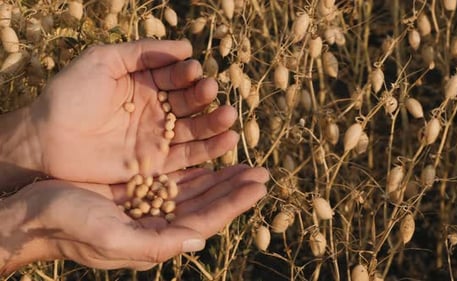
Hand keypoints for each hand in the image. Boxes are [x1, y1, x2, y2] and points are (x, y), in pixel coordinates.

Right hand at [0, 165, 267, 273]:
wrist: (33, 213)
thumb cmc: (68, 225)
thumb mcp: (109, 237)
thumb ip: (155, 245)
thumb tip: (198, 240)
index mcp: (155, 240)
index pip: (206, 221)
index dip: (234, 203)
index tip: (259, 185)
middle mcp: (157, 226)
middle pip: (206, 205)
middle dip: (234, 189)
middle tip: (261, 172)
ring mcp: (148, 209)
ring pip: (194, 192)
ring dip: (219, 177)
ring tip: (243, 162)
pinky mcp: (137, 193)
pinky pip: (173, 180)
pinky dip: (193, 170)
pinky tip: (207, 160)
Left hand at [29, 40, 237, 182]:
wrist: (47, 138)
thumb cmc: (70, 93)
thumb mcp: (103, 60)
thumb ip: (142, 52)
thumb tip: (185, 46)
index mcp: (145, 84)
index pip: (175, 76)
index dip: (186, 73)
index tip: (193, 70)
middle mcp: (156, 110)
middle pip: (189, 103)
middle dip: (203, 96)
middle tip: (210, 90)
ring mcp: (158, 137)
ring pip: (194, 130)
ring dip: (213, 123)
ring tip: (228, 115)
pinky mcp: (156, 164)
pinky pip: (188, 157)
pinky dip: (209, 150)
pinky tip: (227, 140)